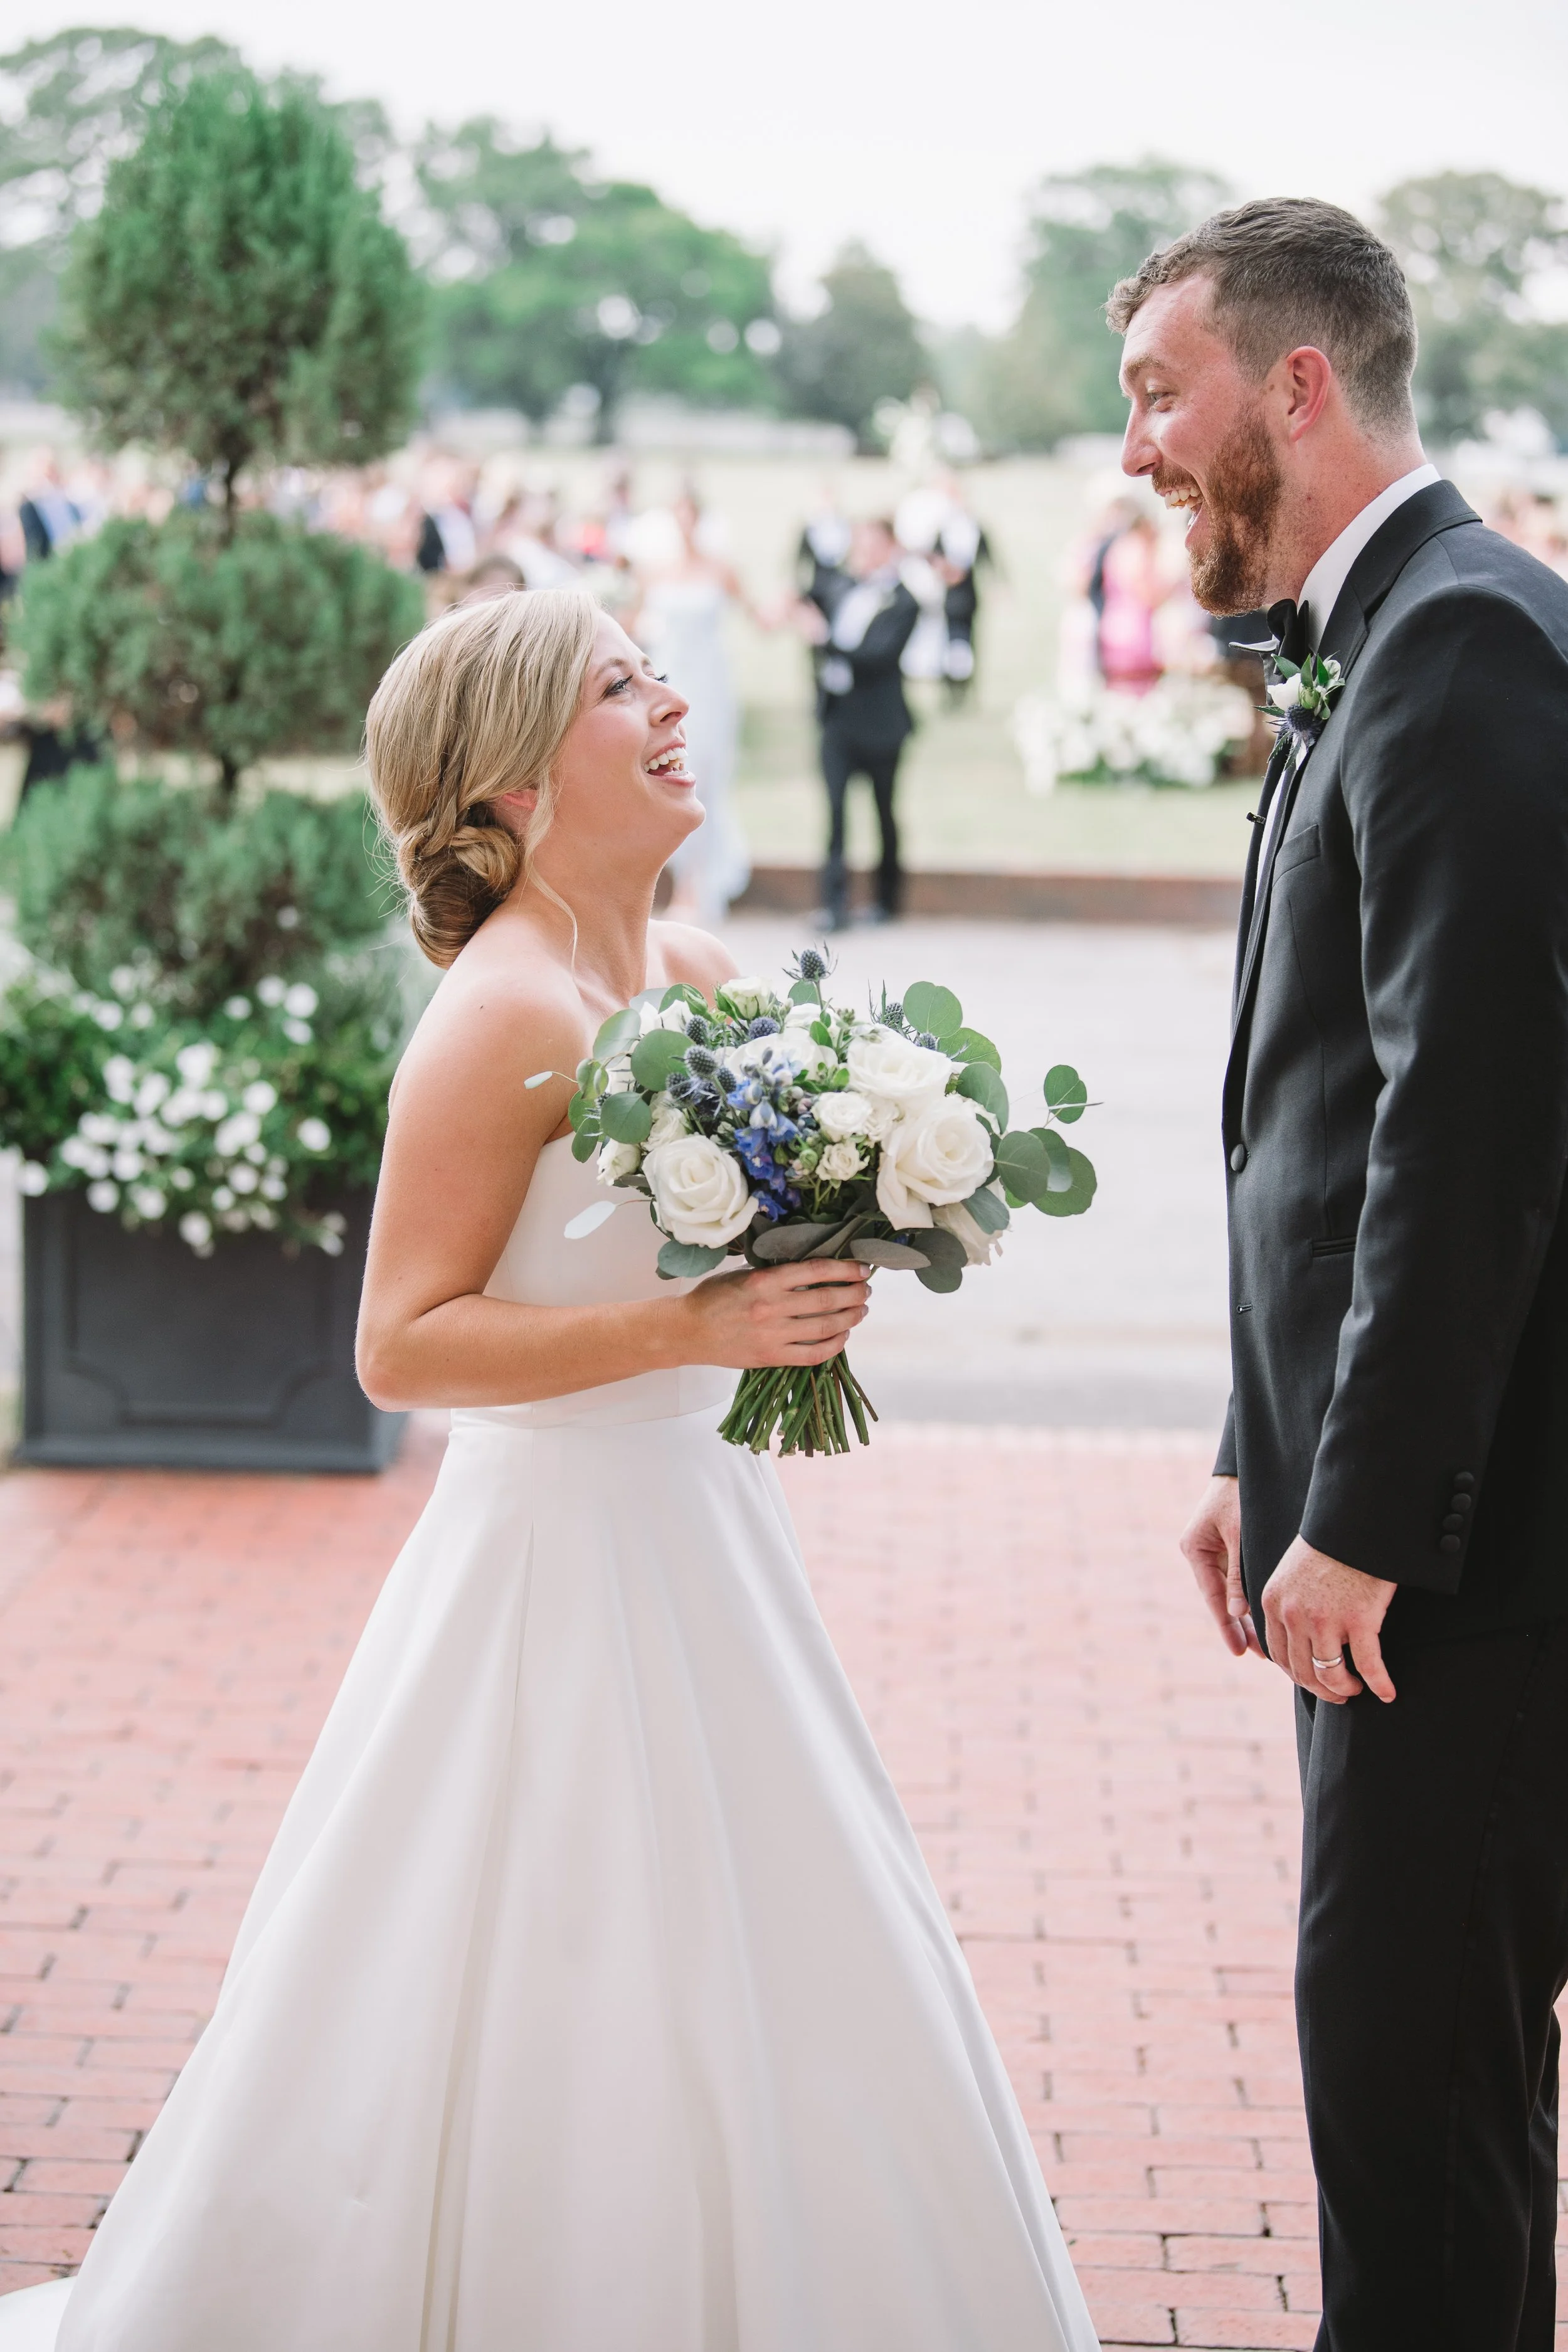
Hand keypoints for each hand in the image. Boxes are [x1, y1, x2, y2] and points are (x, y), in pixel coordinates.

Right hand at [680, 1260, 869, 1369]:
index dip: (845, 1269)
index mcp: (764, 1281)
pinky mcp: (771, 1357)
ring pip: (825, 1327)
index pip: (816, 1271)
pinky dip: (834, 1345)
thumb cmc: (713, 1298)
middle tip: (865, 1290)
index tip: (861, 1268)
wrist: (688, 1332)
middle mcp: (771, 1307)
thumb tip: (815, 1271)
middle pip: (827, 1299)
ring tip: (860, 1310)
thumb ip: (776, 1273)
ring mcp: (772, 1335)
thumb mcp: (742, 1275)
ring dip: (850, 1317)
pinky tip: (842, 1336)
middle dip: (854, 1293)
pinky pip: (813, 1354)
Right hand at [1179, 1475, 1261, 1658]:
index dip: (1227, 1626)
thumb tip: (1237, 1613)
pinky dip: (1247, 1595)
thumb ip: (1238, 1574)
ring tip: (1261, 1644)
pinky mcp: (1225, 1546)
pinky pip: (1235, 1578)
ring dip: (1244, 1614)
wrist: (1248, 1463)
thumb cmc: (1242, 1495)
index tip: (1239, 1651)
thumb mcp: (1241, 1535)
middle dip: (1238, 1626)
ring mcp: (1211, 1549)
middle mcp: (1199, 1551)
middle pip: (1220, 1598)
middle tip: (1256, 1655)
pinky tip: (1260, 1614)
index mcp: (1194, 1548)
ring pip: (1229, 1591)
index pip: (1213, 1596)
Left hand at [1261, 1537, 1397, 1704]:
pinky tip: (1388, 1693)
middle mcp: (1293, 1615)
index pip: (1279, 1656)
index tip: (1314, 1681)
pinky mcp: (1359, 1620)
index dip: (1298, 1675)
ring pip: (1331, 1676)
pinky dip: (1379, 1684)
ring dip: (1345, 1690)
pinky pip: (1368, 1666)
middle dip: (1322, 1690)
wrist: (1354, 1522)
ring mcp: (1324, 1620)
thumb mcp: (1293, 1574)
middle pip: (1303, 1672)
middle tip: (1339, 1695)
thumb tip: (1296, 1639)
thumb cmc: (1329, 1547)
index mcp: (1273, 1603)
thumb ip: (1289, 1605)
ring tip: (1358, 1690)